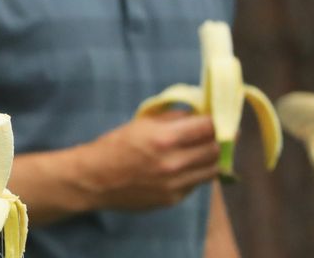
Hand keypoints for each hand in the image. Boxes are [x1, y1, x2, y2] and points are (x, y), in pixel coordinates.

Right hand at [83, 112, 219, 209]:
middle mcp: (174, 163)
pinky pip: (196, 184)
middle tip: (216, 134)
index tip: (218, 117)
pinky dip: (196, 173)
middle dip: (218, 139)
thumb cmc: (116, 145)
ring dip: (212, 158)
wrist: (95, 179)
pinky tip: (186, 166)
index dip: (217, 120)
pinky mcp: (172, 199)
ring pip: (212, 170)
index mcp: (165, 138)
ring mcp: (175, 184)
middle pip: (215, 149)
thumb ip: (173, 118)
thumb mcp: (142, 123)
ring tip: (205, 150)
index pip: (208, 127)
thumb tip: (197, 113)